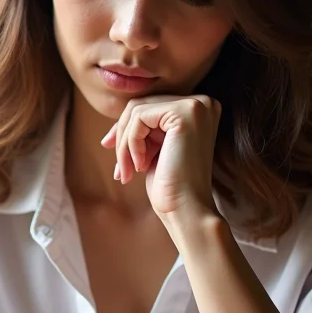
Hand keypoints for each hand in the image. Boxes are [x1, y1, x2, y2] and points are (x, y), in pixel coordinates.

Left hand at [101, 94, 221, 216]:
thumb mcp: (156, 148)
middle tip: (118, 167)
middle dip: (122, 135)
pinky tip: (139, 166)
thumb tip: (118, 118)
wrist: (187, 210)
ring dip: (124, 144)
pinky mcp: (185, 113)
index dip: (126, 127)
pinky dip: (131, 143)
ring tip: (126, 171)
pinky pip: (139, 118)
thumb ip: (146, 127)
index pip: (150, 105)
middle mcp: (202, 102)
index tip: (109, 146)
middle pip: (141, 105)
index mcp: (199, 109)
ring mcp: (196, 105)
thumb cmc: (171, 185)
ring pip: (136, 111)